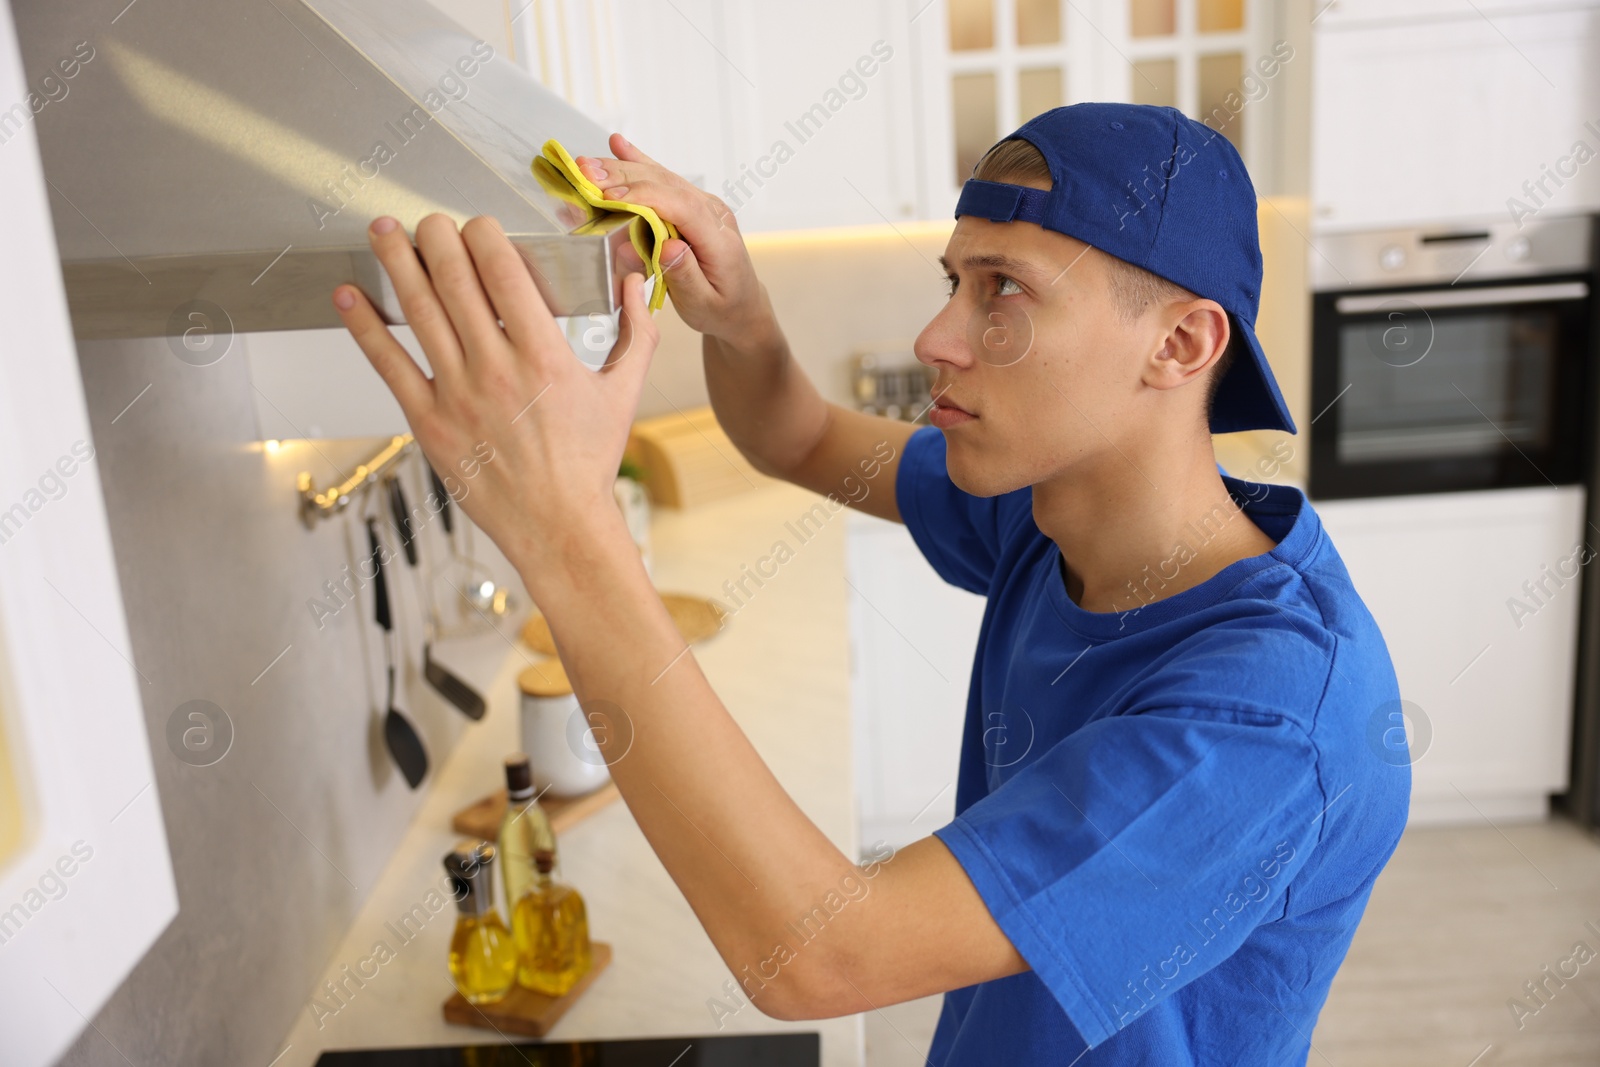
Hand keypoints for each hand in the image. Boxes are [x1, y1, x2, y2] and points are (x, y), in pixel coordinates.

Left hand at [332, 214, 655, 598]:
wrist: (558, 525)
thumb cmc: (588, 463)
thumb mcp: (624, 393)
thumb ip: (636, 332)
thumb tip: (635, 281)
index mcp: (544, 355)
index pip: (504, 271)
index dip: (484, 235)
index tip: (478, 224)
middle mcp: (496, 369)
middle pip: (455, 280)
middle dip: (436, 236)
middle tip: (428, 219)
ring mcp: (457, 395)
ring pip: (419, 311)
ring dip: (396, 262)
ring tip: (382, 231)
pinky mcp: (429, 422)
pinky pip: (388, 364)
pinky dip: (365, 326)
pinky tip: (349, 296)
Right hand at [577, 133, 770, 342]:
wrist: (740, 305)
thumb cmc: (720, 309)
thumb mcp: (703, 304)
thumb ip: (686, 275)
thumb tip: (669, 247)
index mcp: (719, 239)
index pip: (682, 207)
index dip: (645, 197)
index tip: (609, 196)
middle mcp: (713, 213)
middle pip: (667, 185)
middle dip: (624, 177)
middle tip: (585, 173)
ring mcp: (703, 205)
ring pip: (661, 178)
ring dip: (622, 169)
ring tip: (586, 165)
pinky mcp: (690, 204)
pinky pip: (662, 180)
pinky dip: (638, 162)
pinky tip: (618, 145)